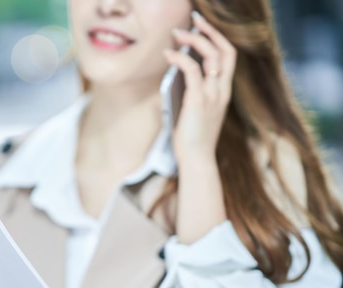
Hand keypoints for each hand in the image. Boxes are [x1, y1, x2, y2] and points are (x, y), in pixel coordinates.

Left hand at [163, 11, 237, 163]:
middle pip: (225, 50)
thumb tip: (176, 72)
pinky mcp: (199, 101)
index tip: (203, 26)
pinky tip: (168, 54)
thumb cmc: (192, 138)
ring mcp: (213, 95)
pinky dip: (179, 58)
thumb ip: (192, 91)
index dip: (217, 38)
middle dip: (210, 31)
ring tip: (177, 34)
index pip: (228, 57)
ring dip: (193, 40)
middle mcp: (222, 90)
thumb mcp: (194, 110)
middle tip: (194, 19)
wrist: (196, 159)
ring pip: (211, 56)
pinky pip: (191, 71)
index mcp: (223, 92)